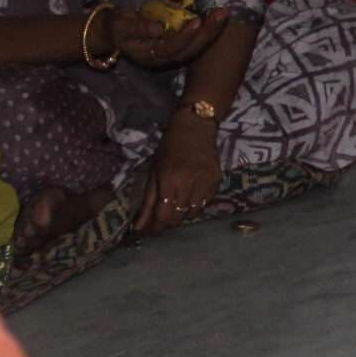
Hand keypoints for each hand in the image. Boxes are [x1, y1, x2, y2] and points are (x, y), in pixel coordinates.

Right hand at [103, 5, 231, 70]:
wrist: (115, 32)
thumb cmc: (116, 27)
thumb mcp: (120, 25)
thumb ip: (138, 28)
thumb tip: (158, 28)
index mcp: (149, 56)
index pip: (170, 49)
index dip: (184, 37)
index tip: (197, 21)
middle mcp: (164, 59)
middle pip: (190, 50)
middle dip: (208, 33)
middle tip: (222, 14)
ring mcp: (173, 53)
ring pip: (196, 47)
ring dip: (212, 31)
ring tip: (223, 13)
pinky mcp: (178, 45)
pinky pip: (196, 40)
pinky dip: (207, 28)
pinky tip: (216, 15)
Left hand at [139, 108, 222, 231]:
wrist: (196, 127)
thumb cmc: (170, 146)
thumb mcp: (154, 171)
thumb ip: (148, 201)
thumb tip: (138, 226)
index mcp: (169, 181)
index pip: (163, 216)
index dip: (155, 227)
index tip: (149, 229)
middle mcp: (188, 185)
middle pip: (178, 218)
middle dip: (167, 222)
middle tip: (161, 217)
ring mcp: (205, 184)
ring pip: (193, 214)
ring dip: (182, 214)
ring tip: (176, 204)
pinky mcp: (216, 182)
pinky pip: (205, 204)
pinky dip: (195, 205)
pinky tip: (190, 194)